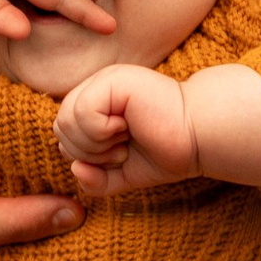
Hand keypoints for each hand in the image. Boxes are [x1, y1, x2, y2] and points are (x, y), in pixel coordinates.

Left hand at [50, 62, 198, 198]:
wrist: (200, 138)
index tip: (116, 156)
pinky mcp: (115, 80)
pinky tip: (126, 128)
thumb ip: (95, 180)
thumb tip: (75, 169)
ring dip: (95, 143)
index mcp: (97, 104)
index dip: (82, 154)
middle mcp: (98, 88)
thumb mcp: (123, 174)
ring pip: (67, 119)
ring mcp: (106, 81)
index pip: (63, 133)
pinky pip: (83, 112)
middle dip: (86, 151)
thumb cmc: (167, 152)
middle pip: (60, 127)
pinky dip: (100, 131)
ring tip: (124, 140)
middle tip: (119, 151)